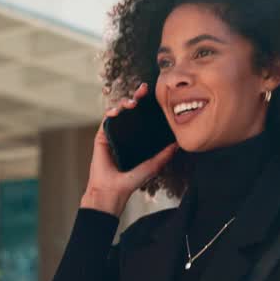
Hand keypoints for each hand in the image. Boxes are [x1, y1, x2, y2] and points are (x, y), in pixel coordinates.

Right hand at [81, 82, 176, 215]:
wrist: (112, 190)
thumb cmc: (130, 181)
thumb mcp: (152, 166)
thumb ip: (164, 155)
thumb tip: (178, 144)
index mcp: (137, 139)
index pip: (143, 117)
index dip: (148, 105)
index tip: (154, 95)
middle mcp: (125, 134)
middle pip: (131, 110)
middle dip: (136, 97)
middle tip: (143, 90)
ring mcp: (113, 134)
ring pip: (118, 111)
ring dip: (124, 102)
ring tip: (132, 103)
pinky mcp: (102, 136)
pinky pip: (106, 120)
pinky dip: (110, 112)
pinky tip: (116, 112)